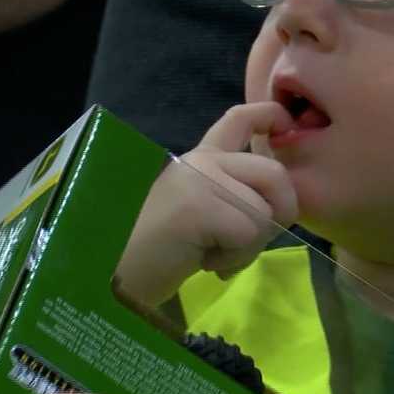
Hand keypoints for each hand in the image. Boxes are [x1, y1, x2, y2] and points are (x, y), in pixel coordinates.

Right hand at [115, 102, 297, 307]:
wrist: (108, 277)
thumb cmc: (149, 257)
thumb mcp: (197, 218)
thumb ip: (229, 199)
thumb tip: (276, 208)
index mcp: (198, 161)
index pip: (239, 119)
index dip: (270, 116)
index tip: (285, 125)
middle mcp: (200, 162)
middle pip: (274, 174)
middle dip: (278, 214)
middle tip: (246, 242)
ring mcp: (199, 180)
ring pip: (265, 211)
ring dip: (249, 247)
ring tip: (212, 256)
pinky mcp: (198, 206)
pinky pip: (250, 233)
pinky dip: (236, 259)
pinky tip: (204, 264)